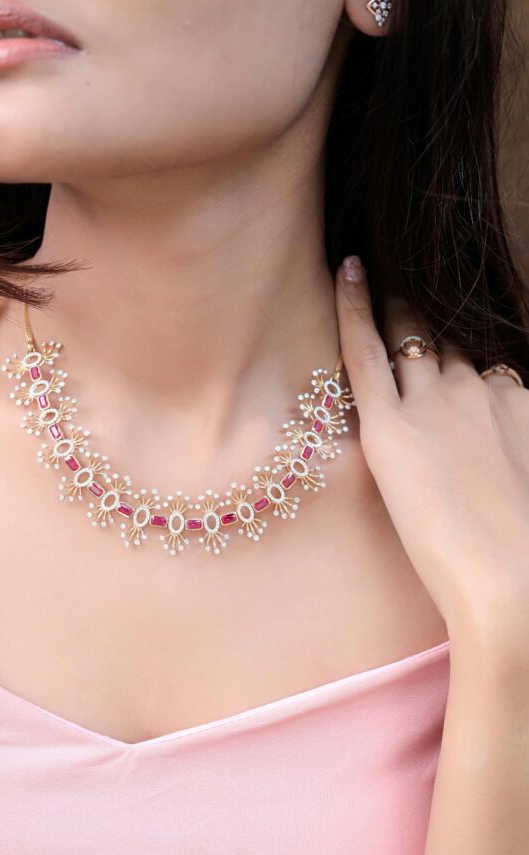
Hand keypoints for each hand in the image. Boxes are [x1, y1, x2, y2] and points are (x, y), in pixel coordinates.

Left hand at [335, 254, 528, 632]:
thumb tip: (486, 465)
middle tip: (404, 285)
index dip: (459, 359)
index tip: (442, 350)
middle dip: (426, 314)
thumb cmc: (526, 556)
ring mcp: (435, 402)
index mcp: (518, 404)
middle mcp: (480, 390)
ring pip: (409, 334)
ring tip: (374, 268)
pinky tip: (347, 270)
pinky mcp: (390, 424)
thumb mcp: (526, 480)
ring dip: (394, 302)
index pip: (483, 369)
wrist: (514, 583)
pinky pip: (366, 350)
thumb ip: (509, 455)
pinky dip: (354, 306)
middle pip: (447, 341)